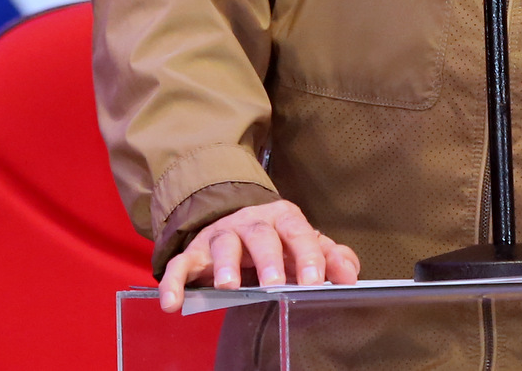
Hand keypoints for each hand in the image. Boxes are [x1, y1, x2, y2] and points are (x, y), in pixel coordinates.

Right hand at [158, 200, 360, 311]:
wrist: (236, 224)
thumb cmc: (278, 241)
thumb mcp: (305, 245)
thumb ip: (331, 257)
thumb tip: (350, 274)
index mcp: (283, 218)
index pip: (297, 231)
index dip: (307, 254)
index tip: (314, 279)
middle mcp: (250, 222)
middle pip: (260, 234)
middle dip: (268, 258)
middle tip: (275, 282)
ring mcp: (221, 236)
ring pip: (222, 243)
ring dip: (225, 264)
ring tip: (228, 286)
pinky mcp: (195, 253)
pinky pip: (180, 264)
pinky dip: (174, 282)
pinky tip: (172, 303)